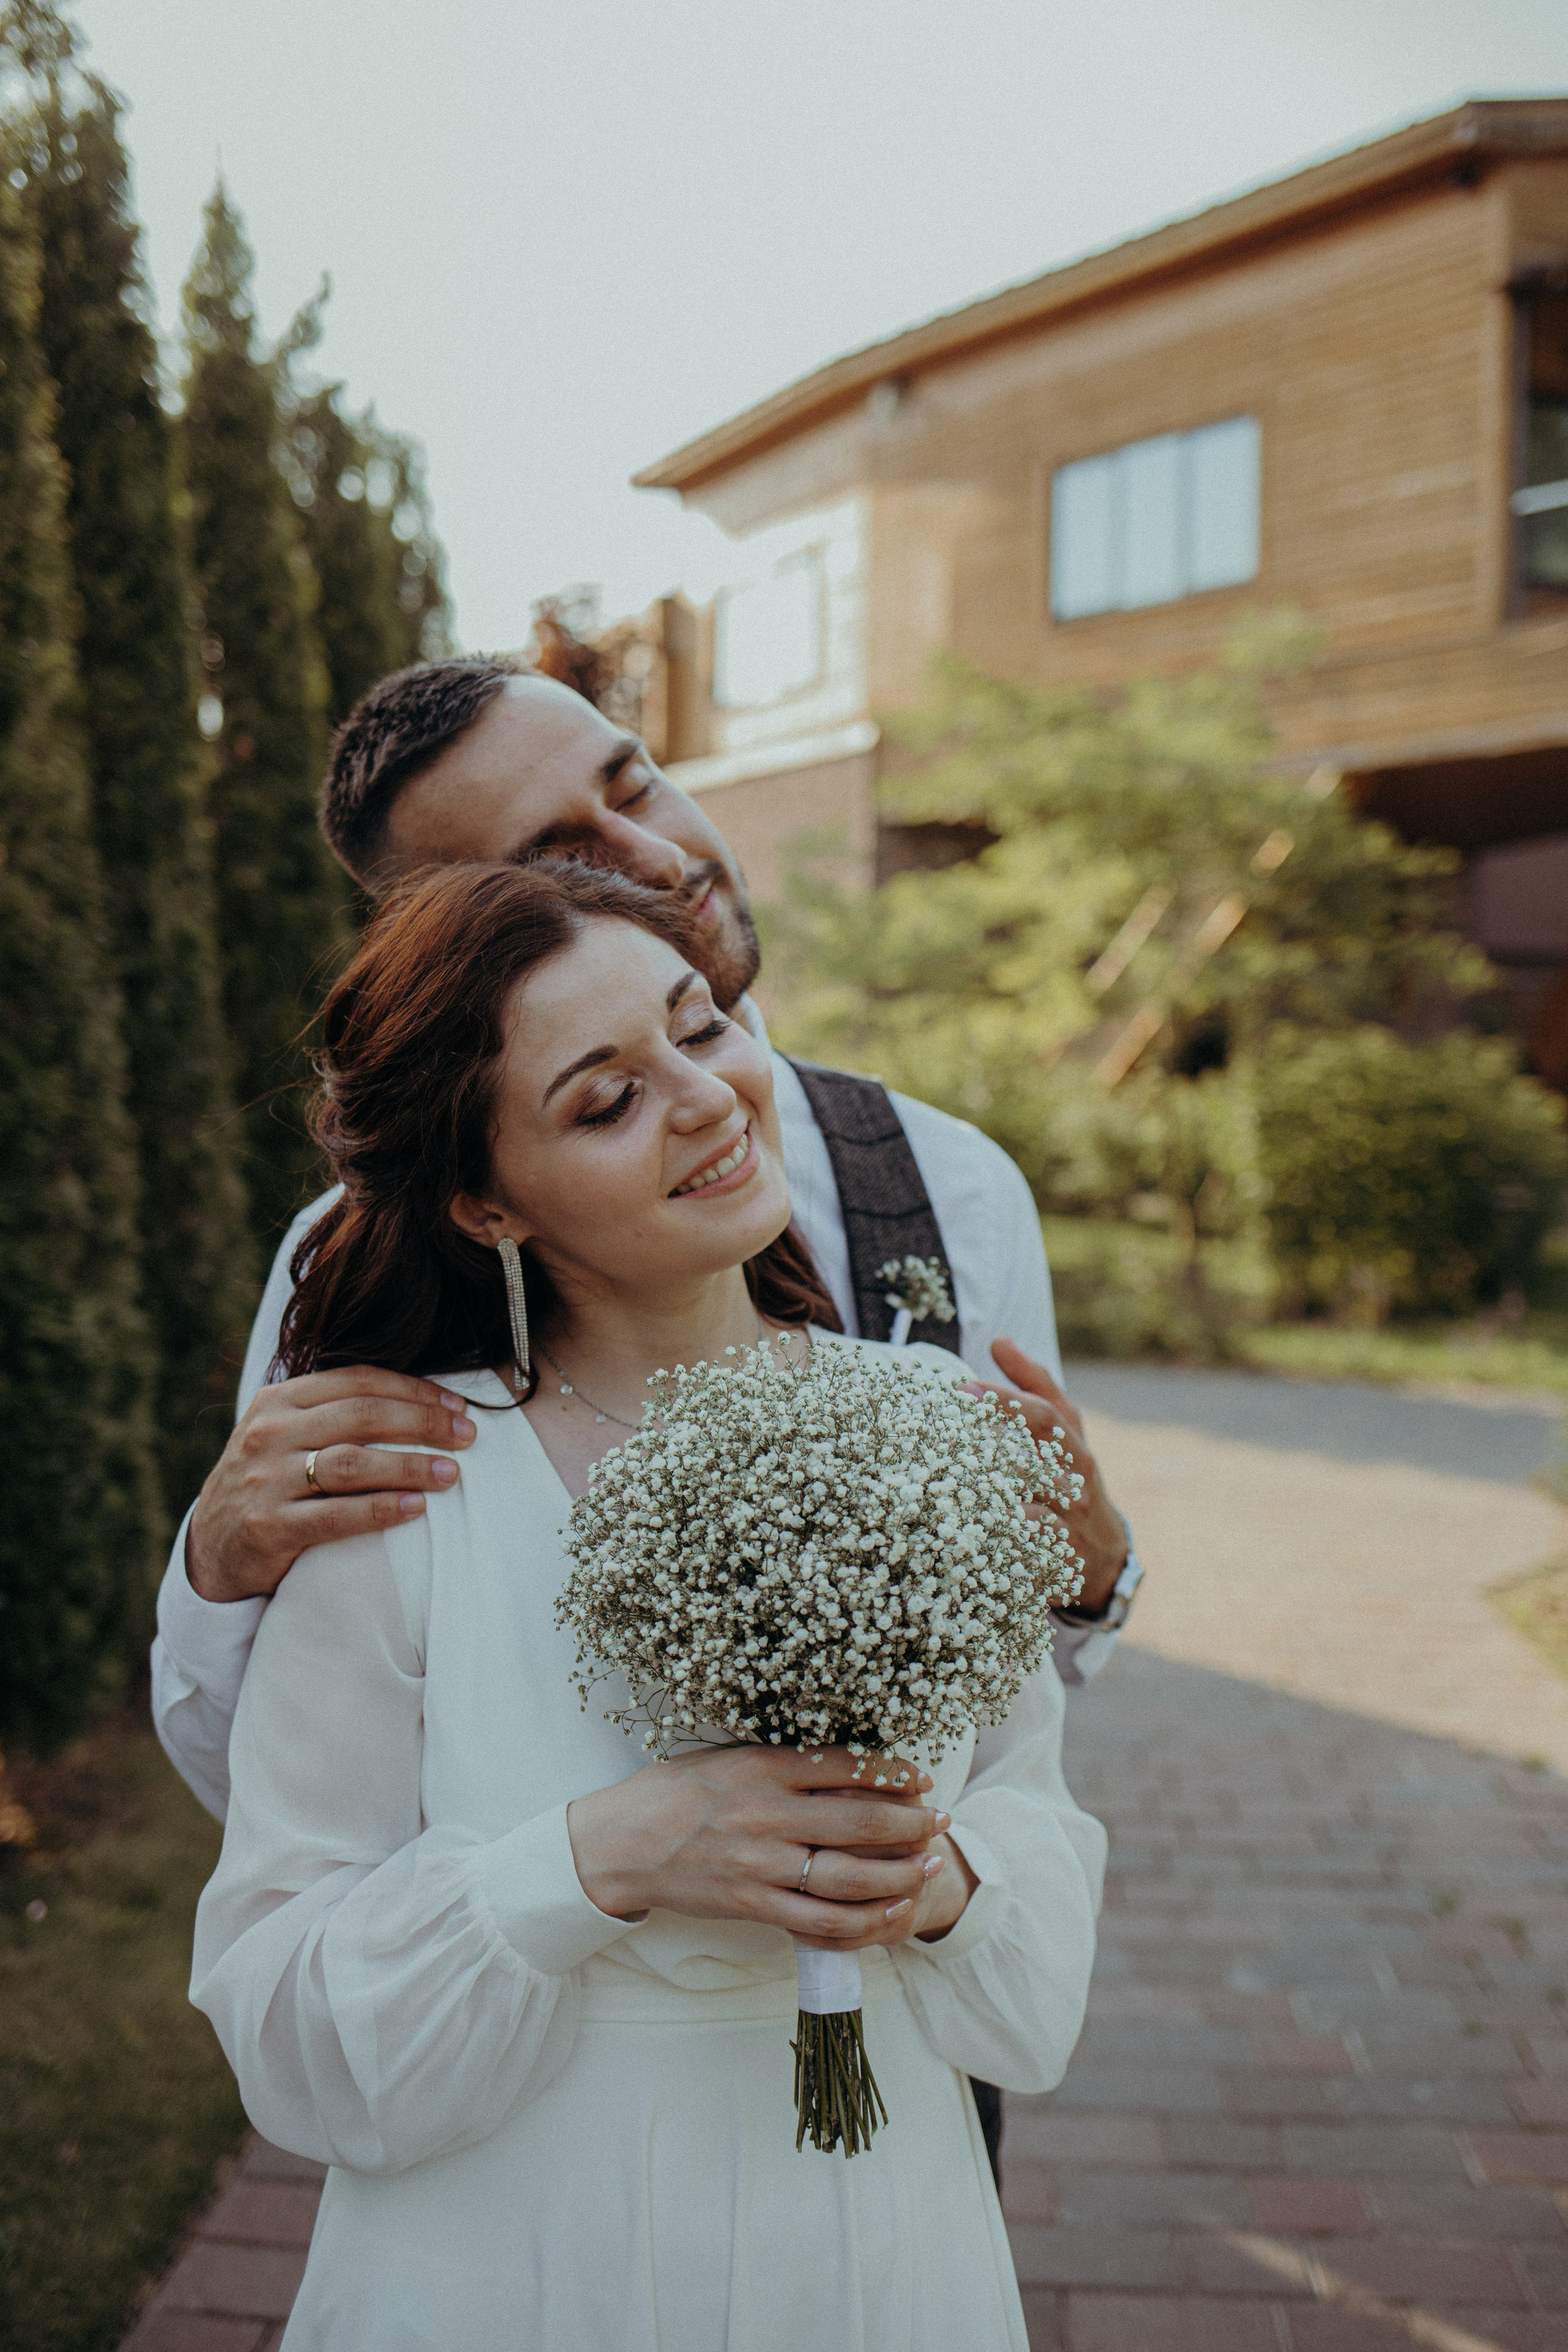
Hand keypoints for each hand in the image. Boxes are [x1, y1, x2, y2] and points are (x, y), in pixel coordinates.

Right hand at [185, 1368, 478, 1602]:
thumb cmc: (269, 1483)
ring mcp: (266, 1480)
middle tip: (467, 1436)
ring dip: (410, 1465)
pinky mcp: (268, 1527)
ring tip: (451, 1473)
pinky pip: (336, 1515)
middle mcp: (269, 1433)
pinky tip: (415, 1508)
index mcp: (278, 1400)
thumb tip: (420, 1400)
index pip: (357, 1381)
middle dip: (423, 1423)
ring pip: (352, 1463)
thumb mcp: (285, 1434)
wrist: (210, 1547)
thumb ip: (332, 1413)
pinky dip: (381, 1509)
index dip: (412, 1389)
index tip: (457, 1405)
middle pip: (361, 1415)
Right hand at [567, 1745, 945, 1946]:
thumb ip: (781, 1760)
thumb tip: (844, 1759)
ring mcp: (760, 1865)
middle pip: (859, 1820)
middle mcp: (766, 1814)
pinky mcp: (752, 1906)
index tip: (922, 1778)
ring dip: (899, 1872)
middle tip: (942, 1819)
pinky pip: (820, 1922)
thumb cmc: (675, 1793)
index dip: (894, 1772)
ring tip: (928, 1864)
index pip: (845, 1764)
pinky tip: (892, 1910)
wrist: (621, 1845)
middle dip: (911, 1822)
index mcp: (761, 1767)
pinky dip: (865, 1920)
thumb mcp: (727, 1756)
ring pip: (849, 1876)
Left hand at [965, 1338, 1127, 1613]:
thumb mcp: (1064, 1431)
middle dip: (990, 1444)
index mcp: (1073, 1446)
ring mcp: (1069, 1524)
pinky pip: (1029, 1553)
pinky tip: (966, 1534)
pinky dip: (1002, 1544)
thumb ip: (1035, 1385)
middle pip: (1035, 1459)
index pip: (1043, 1415)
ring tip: (947, 1482)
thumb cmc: (1072, 1478)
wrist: (1104, 1554)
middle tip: (944, 1431)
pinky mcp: (1059, 1562)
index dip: (1004, 1400)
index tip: (961, 1386)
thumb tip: (1000, 1340)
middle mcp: (1076, 1483)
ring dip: (990, 1497)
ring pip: (1032, 1508)